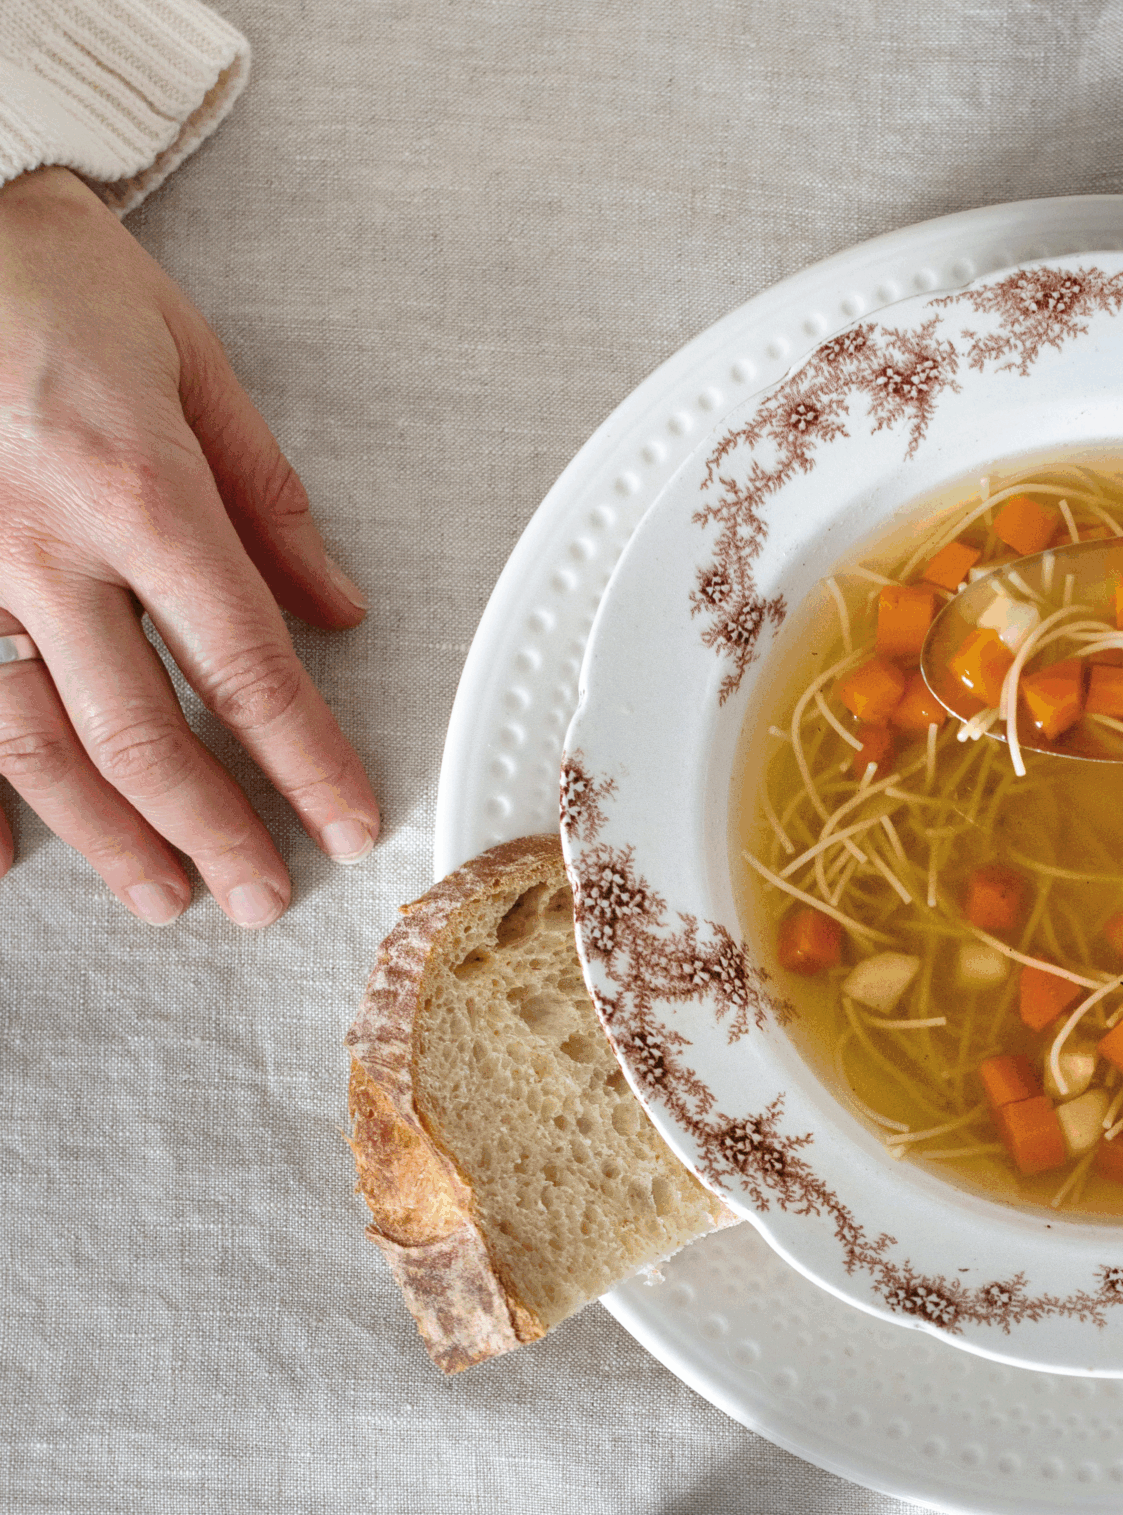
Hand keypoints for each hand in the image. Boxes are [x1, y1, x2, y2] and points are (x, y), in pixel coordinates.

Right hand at [0, 165, 376, 924]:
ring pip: (31, 738)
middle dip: (210, 828)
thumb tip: (340, 610)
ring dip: (102, 834)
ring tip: (164, 898)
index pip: (246, 662)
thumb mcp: (184, 352)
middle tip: (260, 902)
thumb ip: (265, 494)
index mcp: (135, 488)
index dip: (305, 760)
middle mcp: (36, 544)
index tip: (349, 828)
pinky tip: (2, 858)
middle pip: (138, 727)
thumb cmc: (41, 265)